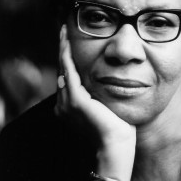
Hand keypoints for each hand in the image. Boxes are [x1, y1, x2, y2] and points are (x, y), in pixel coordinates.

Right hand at [55, 25, 135, 180]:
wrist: (116, 148)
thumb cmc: (118, 133)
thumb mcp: (108, 109)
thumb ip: (102, 97)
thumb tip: (110, 82)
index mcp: (70, 108)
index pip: (67, 78)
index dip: (67, 61)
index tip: (69, 44)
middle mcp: (63, 105)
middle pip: (62, 71)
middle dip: (63, 51)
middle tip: (64, 31)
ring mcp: (67, 103)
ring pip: (63, 68)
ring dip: (63, 48)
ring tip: (64, 32)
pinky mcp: (75, 100)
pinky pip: (68, 70)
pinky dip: (66, 54)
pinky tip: (66, 40)